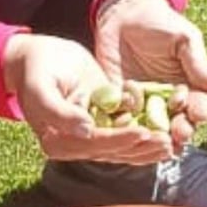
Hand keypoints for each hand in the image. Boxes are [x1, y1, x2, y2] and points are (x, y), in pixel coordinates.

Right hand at [2, 33, 172, 163]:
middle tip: (166, 142)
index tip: (143, 133)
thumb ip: (59, 112)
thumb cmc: (36, 71)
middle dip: (141, 147)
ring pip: (124, 145)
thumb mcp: (41, 88)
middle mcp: (78, 142)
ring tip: (171, 142)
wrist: (38, 56)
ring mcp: (93, 131)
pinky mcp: (104, 118)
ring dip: (148, 145)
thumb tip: (85, 130)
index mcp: (59, 141)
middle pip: (114, 150)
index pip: (95, 144)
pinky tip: (167, 132)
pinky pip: (126, 128)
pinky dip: (145, 130)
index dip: (120, 140)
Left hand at [94, 0, 206, 151]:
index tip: (198, 114)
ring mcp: (142, 103)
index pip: (198, 105)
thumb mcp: (184, 40)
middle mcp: (167, 100)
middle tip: (179, 134)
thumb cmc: (160, 23)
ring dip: (156, 136)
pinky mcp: (117, 102)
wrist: (123, 13)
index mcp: (188, 86)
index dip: (199, 112)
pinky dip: (125, 126)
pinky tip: (128, 129)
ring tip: (158, 142)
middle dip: (180, 130)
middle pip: (177, 122)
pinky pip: (123, 119)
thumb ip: (199, 66)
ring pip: (152, 128)